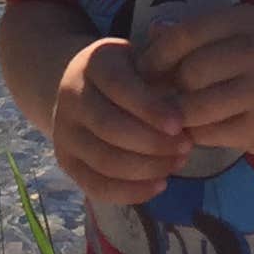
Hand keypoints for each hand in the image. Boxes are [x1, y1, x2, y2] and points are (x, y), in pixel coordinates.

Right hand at [50, 33, 189, 200]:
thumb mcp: (145, 62)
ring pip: (104, 160)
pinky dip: (131, 192)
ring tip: (177, 163)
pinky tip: (160, 185)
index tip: (179, 125)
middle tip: (186, 147)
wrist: (89, 87)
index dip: (149, 108)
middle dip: (152, 143)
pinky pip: (96, 186)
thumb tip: (191, 111)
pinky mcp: (66, 162)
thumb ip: (163, 80)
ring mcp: (63, 131)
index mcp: (93, 63)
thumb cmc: (132, 74)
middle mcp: (70, 95)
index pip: (119, 86)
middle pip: (109, 127)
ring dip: (146, 168)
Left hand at [134, 2, 253, 163]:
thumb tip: (150, 36)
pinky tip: (203, 130)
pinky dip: (198, 134)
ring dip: (180, 115)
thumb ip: (202, 34)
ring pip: (194, 107)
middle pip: (188, 73)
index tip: (145, 70)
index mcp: (248, 19)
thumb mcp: (249, 34)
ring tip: (179, 115)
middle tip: (165, 96)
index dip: (157, 55)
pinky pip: (210, 134)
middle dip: (170, 87)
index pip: (185, 34)